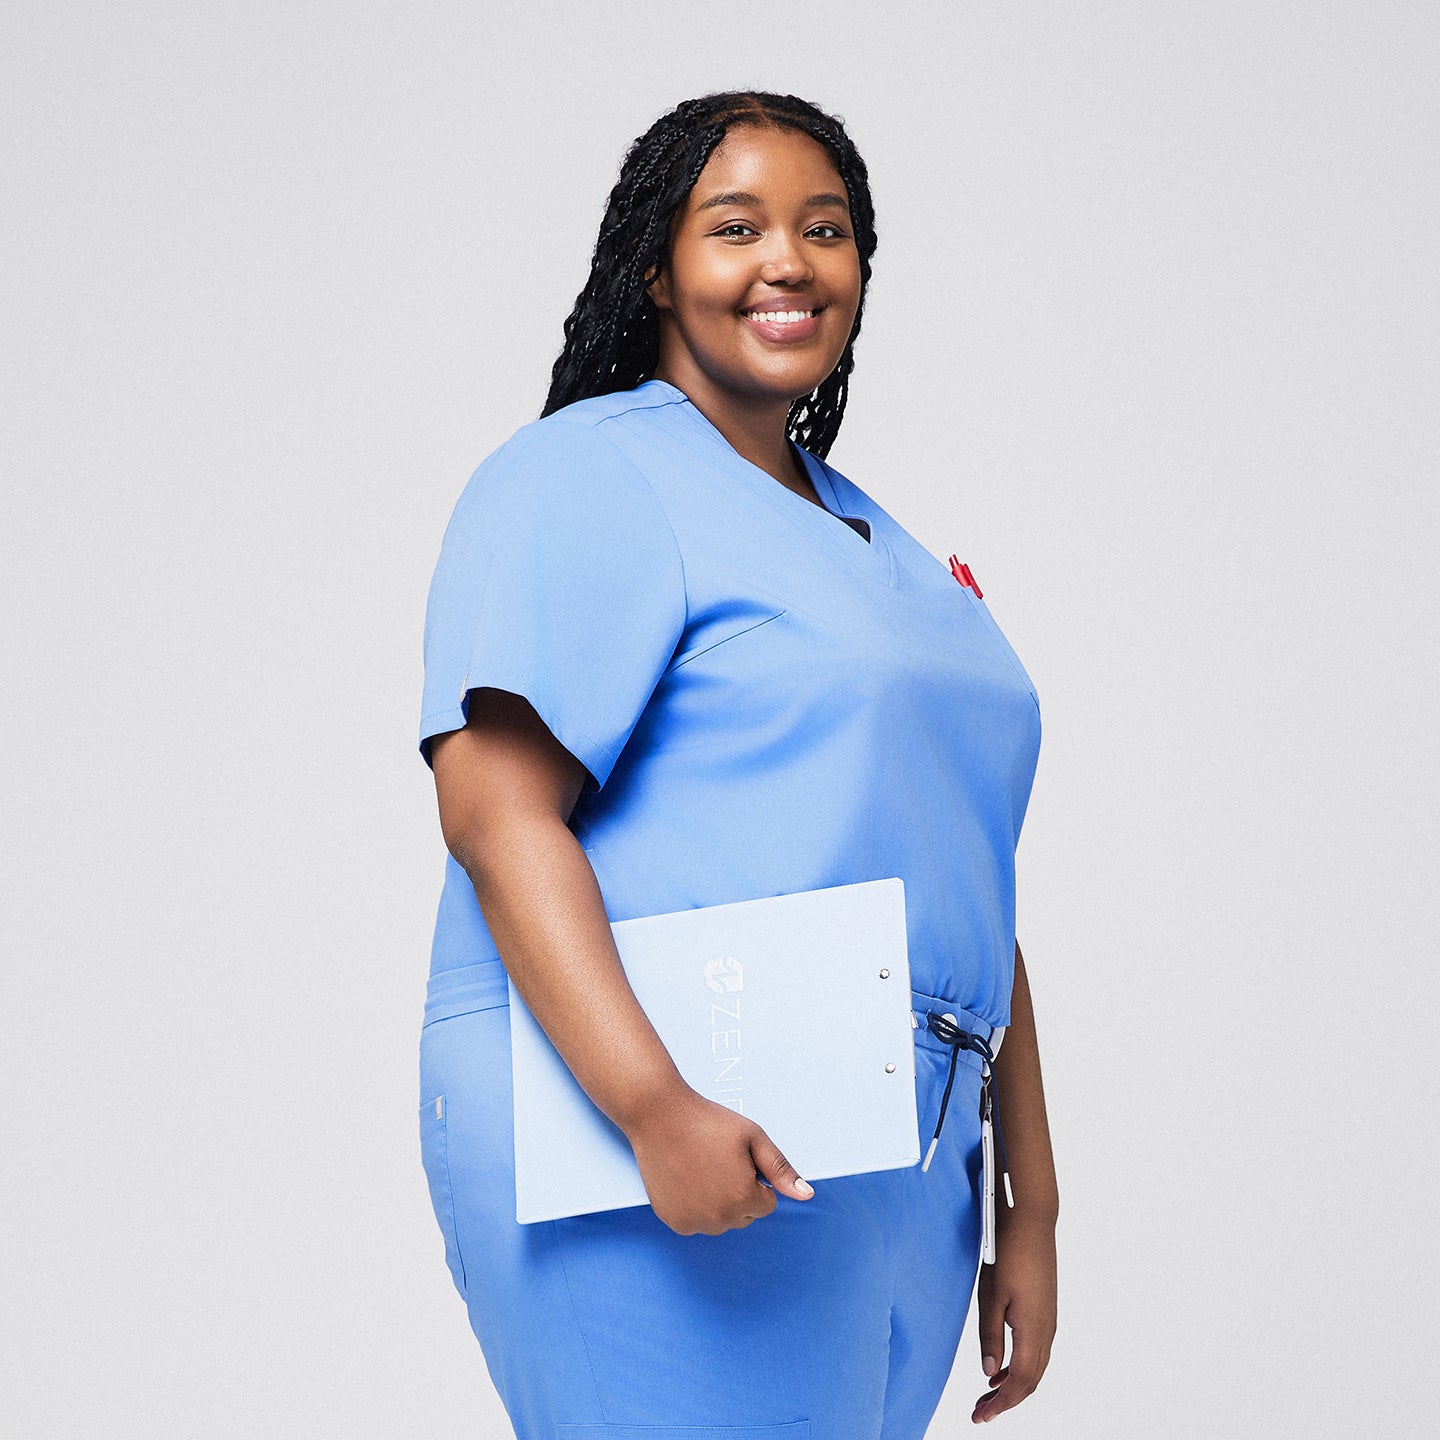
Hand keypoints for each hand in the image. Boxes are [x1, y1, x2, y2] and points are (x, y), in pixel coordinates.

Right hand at [623, 1081, 814, 1235]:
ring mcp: (693, 1222)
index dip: (755, 1179)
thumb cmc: (708, 1121)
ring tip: (701, 1168)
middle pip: (744, 1216)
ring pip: (720, 1222)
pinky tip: (686, 1179)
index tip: (737, 1159)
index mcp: (743, 1197)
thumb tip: (806, 1195)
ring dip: (718, 1204)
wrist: (659, 1115)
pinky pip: (696, 1223)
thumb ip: (781, 1169)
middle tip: (718, 1161)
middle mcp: (719, 1218)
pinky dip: (695, 1207)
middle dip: (739, 1194)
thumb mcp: (753, 1137)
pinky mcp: (673, 1221)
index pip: (767, 1204)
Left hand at [972, 1213, 1056, 1422]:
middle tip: (981, 1411)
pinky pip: (1036, 1350)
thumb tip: (989, 1372)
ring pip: (1035, 1366)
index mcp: (1033, 1331)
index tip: (981, 1417)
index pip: (1020, 1383)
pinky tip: (1002, 1365)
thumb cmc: (1008, 1254)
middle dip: (1006, 1400)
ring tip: (988, 1393)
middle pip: (1030, 1380)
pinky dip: (1020, 1365)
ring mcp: (1049, 1320)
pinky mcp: (1045, 1309)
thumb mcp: (991, 1296)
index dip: (1001, 1404)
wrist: (1032, 1222)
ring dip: (1013, 1384)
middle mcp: (1046, 1330)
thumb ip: (991, 1336)